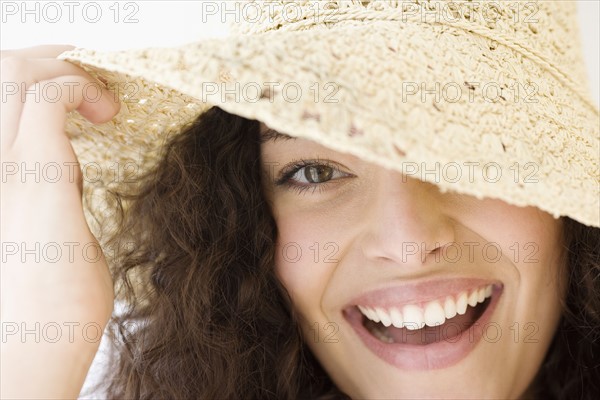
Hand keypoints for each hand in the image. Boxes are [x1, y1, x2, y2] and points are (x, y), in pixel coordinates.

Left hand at [1, 45, 119, 398]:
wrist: (19, 356)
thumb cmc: (58, 314)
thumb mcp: (78, 242)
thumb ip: (63, 185)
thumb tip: (60, 153)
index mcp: (31, 184)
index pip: (43, 92)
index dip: (82, 82)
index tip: (109, 108)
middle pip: (7, 75)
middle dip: (54, 64)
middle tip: (88, 85)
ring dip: (30, 80)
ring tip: (66, 95)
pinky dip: (20, 115)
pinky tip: (44, 132)